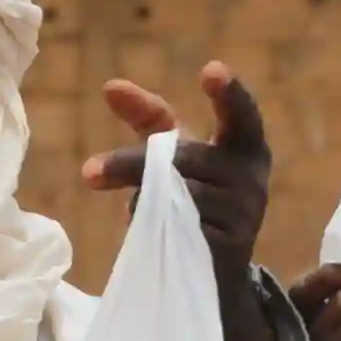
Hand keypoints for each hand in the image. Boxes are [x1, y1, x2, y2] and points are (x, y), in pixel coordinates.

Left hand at [82, 61, 282, 340]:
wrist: (218, 270)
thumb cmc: (197, 194)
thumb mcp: (178, 153)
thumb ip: (151, 119)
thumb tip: (110, 85)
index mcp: (246, 145)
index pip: (241, 114)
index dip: (229, 93)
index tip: (212, 70)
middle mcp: (251, 176)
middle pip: (181, 158)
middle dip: (130, 164)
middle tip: (88, 174)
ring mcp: (243, 214)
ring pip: (172, 193)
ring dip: (145, 202)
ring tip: (152, 214)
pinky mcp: (229, 247)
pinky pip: (174, 227)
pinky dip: (155, 228)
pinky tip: (162, 234)